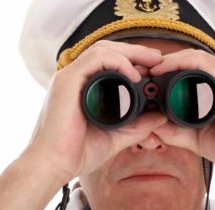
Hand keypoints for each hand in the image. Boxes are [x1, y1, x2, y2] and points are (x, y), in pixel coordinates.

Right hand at [23, 40, 167, 182]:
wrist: (53, 165)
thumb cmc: (77, 152)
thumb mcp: (117, 136)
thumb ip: (138, 126)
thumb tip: (161, 117)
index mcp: (84, 87)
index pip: (110, 62)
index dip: (134, 60)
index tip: (155, 66)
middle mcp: (76, 78)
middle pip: (109, 50)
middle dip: (136, 51)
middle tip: (158, 57)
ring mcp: (70, 77)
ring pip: (103, 49)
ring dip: (131, 52)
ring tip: (152, 62)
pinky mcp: (67, 80)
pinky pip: (96, 59)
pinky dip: (118, 62)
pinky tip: (134, 75)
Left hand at [150, 49, 214, 170]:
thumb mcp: (196, 136)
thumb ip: (175, 130)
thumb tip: (151, 125)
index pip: (188, 70)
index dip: (165, 70)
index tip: (145, 79)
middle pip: (188, 60)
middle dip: (163, 63)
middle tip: (141, 71)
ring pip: (193, 57)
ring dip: (167, 61)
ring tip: (148, 70)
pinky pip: (202, 63)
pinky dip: (180, 62)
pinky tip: (162, 70)